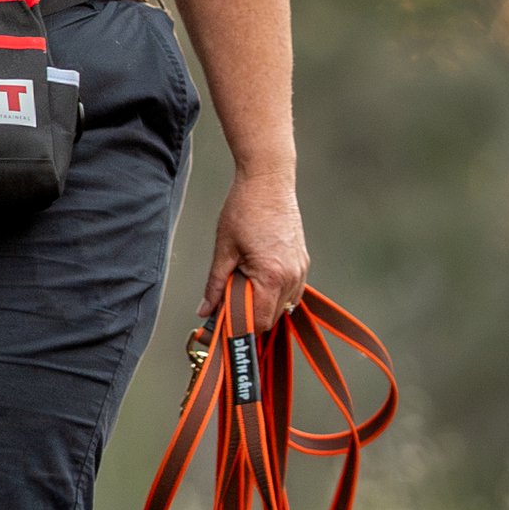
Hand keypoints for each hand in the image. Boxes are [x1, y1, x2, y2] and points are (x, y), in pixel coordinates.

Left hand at [201, 168, 308, 334]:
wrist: (268, 182)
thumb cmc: (244, 210)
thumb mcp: (223, 249)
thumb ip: (215, 285)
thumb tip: (205, 311)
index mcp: (271, 276)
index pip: (258, 322)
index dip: (238, 328)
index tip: (221, 324)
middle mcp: (292, 277)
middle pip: (271, 318)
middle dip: (248, 317)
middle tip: (226, 304)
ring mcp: (301, 270)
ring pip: (282, 307)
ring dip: (261, 305)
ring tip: (240, 285)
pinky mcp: (303, 263)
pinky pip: (291, 292)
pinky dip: (273, 293)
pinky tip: (256, 279)